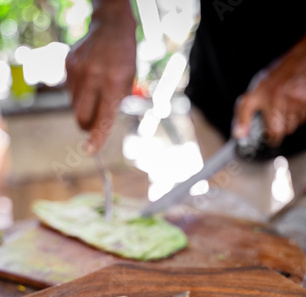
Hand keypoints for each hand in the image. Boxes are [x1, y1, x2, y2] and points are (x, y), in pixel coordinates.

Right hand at [65, 0, 135, 153]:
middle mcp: (94, 78)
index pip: (103, 119)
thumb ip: (115, 105)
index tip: (89, 151)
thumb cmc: (124, 60)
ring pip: (74, 106)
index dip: (96, 138)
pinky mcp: (68, 65)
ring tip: (95, 90)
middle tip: (94, 122)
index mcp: (114, 85)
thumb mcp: (129, 83)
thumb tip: (99, 127)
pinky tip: (88, 78)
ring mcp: (78, 71)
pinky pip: (69, 91)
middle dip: (86, 126)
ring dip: (84, 107)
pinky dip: (78, 92)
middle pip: (81, 118)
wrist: (111, 27)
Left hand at [232, 15, 305, 146]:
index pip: (258, 126)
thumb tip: (238, 135)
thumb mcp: (255, 91)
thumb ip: (244, 114)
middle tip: (272, 127)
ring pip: (290, 128)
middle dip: (274, 135)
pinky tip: (295, 104)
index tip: (263, 142)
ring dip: (286, 125)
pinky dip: (297, 117)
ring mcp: (295, 100)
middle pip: (277, 132)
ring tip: (284, 110)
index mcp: (262, 94)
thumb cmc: (277, 77)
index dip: (262, 139)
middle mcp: (278, 97)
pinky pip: (302, 119)